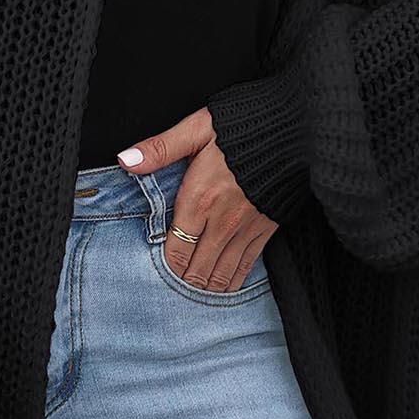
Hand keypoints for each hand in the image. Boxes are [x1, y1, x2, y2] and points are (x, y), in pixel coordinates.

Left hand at [117, 108, 276, 292]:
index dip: (165, 268)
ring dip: (206, 287)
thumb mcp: (196, 129)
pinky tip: (223, 287)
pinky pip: (247, 266)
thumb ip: (160, 149)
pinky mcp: (266, 229)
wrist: (292, 128)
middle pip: (198, 270)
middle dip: (184, 283)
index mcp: (199, 199)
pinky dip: (232, 281)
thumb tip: (126, 160)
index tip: (158, 271)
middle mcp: (222, 221)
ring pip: (222, 275)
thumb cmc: (241, 126)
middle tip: (173, 288)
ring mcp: (246, 228)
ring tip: (194, 292)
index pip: (176, 251)